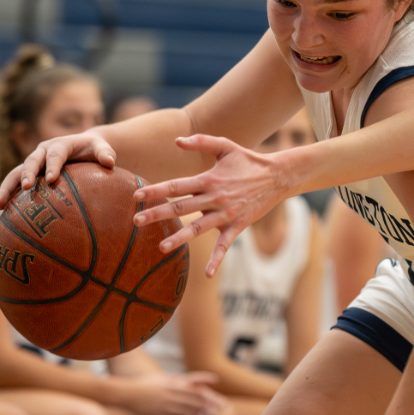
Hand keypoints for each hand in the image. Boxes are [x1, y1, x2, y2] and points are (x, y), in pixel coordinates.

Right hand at [0, 132, 117, 207]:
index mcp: (59, 145)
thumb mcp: (101, 148)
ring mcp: (33, 164)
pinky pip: (16, 187)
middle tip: (27, 188)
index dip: (52, 165)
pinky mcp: (29, 176)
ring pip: (15, 174)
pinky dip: (9, 198)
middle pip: (31, 162)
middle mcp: (41, 152)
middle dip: (27, 174)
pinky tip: (3, 216)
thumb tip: (110, 162)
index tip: (52, 178)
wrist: (82, 148)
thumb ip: (105, 153)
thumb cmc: (93, 150)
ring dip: (7, 188)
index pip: (54, 154)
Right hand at [114, 373, 223, 414]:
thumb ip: (187, 379)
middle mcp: (171, 394)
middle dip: (209, 409)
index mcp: (174, 383)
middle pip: (194, 402)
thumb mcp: (168, 377)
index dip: (210, 397)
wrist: (127, 393)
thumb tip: (207, 380)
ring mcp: (165, 405)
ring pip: (186, 412)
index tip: (221, 402)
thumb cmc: (149, 384)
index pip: (197, 391)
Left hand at [133, 135, 287, 275]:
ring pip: (199, 228)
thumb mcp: (226, 145)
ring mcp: (226, 214)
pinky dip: (217, 260)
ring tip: (161, 247)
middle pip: (181, 207)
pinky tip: (208, 274)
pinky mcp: (237, 226)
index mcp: (209, 179)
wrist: (277, 176)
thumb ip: (201, 141)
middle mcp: (215, 197)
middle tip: (136, 221)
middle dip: (158, 214)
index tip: (136, 195)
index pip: (177, 185)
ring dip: (180, 238)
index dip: (156, 190)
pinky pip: (225, 245)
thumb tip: (177, 140)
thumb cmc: (248, 160)